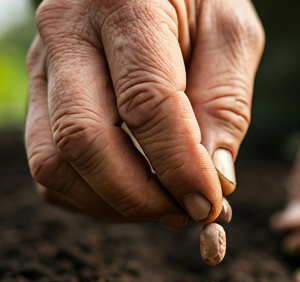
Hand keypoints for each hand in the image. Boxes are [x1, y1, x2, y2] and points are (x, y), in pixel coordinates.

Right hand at [26, 0, 263, 225]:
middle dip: (141, 197)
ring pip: (55, 163)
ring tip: (165, 207)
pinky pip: (50, 169)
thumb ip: (226, 105)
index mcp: (124, 5)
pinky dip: (92, 198)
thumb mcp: (230, 36)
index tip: (209, 205)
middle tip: (186, 213)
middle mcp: (67, 31)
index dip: (180, 168)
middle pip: (85, 141)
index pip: (146, 105)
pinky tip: (135, 195)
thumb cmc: (198, 0)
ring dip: (114, 204)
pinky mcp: (41, 96)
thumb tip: (216, 180)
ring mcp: (43, 67)